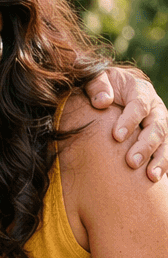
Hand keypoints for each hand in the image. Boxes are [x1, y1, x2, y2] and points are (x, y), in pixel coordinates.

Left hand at [84, 66, 167, 180]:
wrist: (110, 90)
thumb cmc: (101, 86)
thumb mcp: (96, 78)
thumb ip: (98, 85)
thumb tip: (102, 101)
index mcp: (140, 91)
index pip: (139, 105)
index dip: (130, 120)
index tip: (116, 136)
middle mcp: (154, 107)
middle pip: (156, 126)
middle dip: (145, 145)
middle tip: (131, 162)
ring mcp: (158, 123)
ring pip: (164, 141)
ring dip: (159, 159)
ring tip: (150, 176)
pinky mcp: (157, 138)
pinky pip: (164, 152)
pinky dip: (162, 165)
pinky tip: (155, 179)